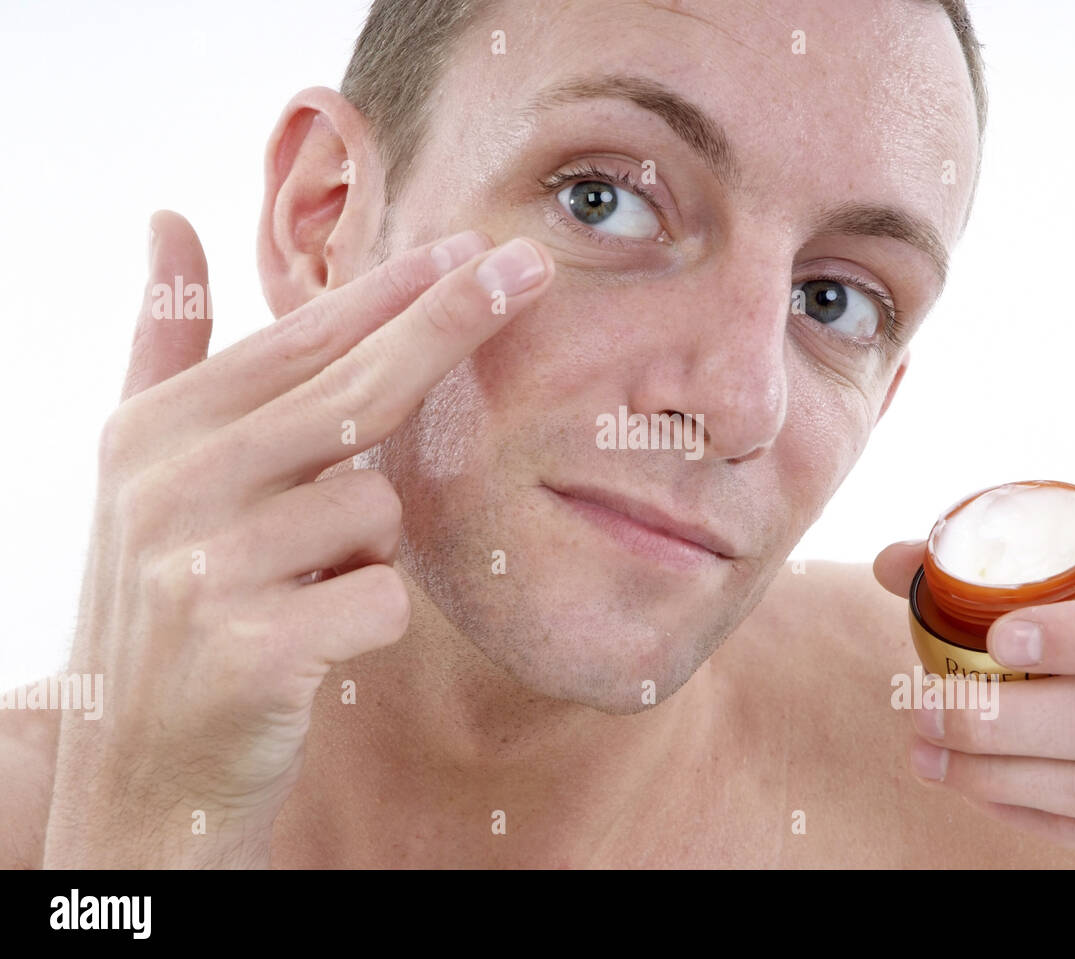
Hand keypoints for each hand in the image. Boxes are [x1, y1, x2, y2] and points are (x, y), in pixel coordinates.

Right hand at [42, 211, 552, 867]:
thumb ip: (166, 346)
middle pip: (354, 393)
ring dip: (368, 549)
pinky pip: (383, 600)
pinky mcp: (254, 651)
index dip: (395, 293)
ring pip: (377, 513)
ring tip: (303, 583)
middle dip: (452, 324)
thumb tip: (169, 217)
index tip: (475, 247)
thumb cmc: (167, 599)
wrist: (141, 766)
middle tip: (531, 269)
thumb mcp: (142, 468)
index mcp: (152, 434)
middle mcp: (170, 491)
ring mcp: (207, 572)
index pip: (298, 345)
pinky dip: (371, 617)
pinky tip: (315, 640)